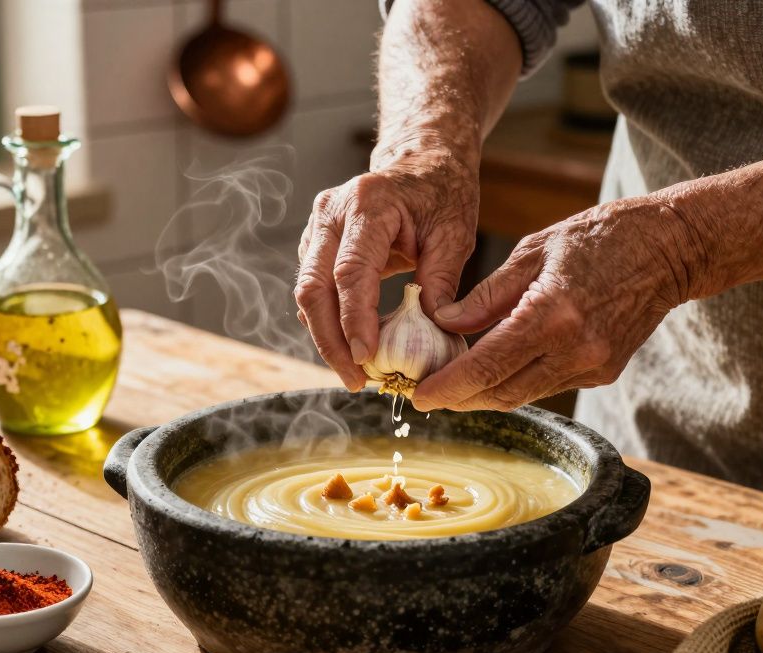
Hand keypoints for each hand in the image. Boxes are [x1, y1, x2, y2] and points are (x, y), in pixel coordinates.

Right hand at [293, 149, 478, 390]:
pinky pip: (313, 290)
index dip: (354, 320)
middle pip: (313, 288)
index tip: (366, 359)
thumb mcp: (455, 233)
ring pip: (306, 294)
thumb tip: (434, 326)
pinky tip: (351, 348)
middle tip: (355, 380)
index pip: (349, 272)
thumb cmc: (441, 194)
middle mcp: (332, 213)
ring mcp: (317, 227)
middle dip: (330, 341)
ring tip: (355, 373)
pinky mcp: (315, 243)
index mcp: (368, 205)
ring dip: (326, 338)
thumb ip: (443, 278)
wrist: (420, 162)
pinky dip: (327, 323)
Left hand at [411, 196, 704, 411]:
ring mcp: (593, 366)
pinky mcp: (603, 372)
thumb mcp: (534, 251)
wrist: (670, 249)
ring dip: (485, 394)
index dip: (448, 387)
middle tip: (426, 394)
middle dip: (459, 399)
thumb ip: (487, 295)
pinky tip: (496, 369)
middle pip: (501, 393)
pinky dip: (516, 381)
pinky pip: (547, 385)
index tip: (418, 395)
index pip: (486, 367)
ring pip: (523, 395)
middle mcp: (575, 350)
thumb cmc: (600, 237)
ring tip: (453, 384)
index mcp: (552, 315)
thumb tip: (446, 322)